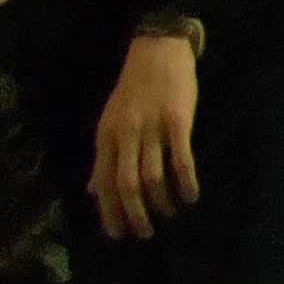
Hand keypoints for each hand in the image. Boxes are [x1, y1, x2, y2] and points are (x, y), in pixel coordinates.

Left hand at [89, 31, 200, 239]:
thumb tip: (93, 191)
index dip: (109, 212)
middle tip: (144, 233)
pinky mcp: (177, 121)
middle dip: (135, 215)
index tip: (117, 234)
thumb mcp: (110, 121)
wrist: (157, 49)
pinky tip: (190, 196)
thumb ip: (104, 158)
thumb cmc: (134, 89)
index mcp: (106, 136)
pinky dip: (185, 183)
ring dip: (161, 202)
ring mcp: (151, 128)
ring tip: (169, 213)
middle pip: (126, 185)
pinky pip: (180, 160)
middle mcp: (125, 134)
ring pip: (152, 176)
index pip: (104, 182)